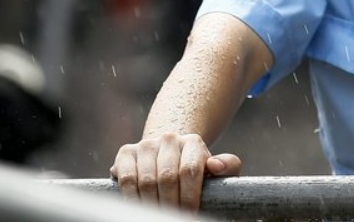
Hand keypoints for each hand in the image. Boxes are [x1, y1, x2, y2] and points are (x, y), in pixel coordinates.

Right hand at [111, 132, 241, 212]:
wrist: (168, 154)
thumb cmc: (196, 168)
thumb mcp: (216, 169)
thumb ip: (227, 166)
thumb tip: (216, 165)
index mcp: (193, 142)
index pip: (189, 171)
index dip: (189, 197)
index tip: (190, 215)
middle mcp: (168, 139)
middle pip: (167, 178)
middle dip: (170, 205)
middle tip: (171, 219)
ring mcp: (146, 144)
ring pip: (146, 181)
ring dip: (150, 205)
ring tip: (157, 216)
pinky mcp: (126, 152)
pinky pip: (126, 179)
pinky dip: (131, 199)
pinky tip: (139, 209)